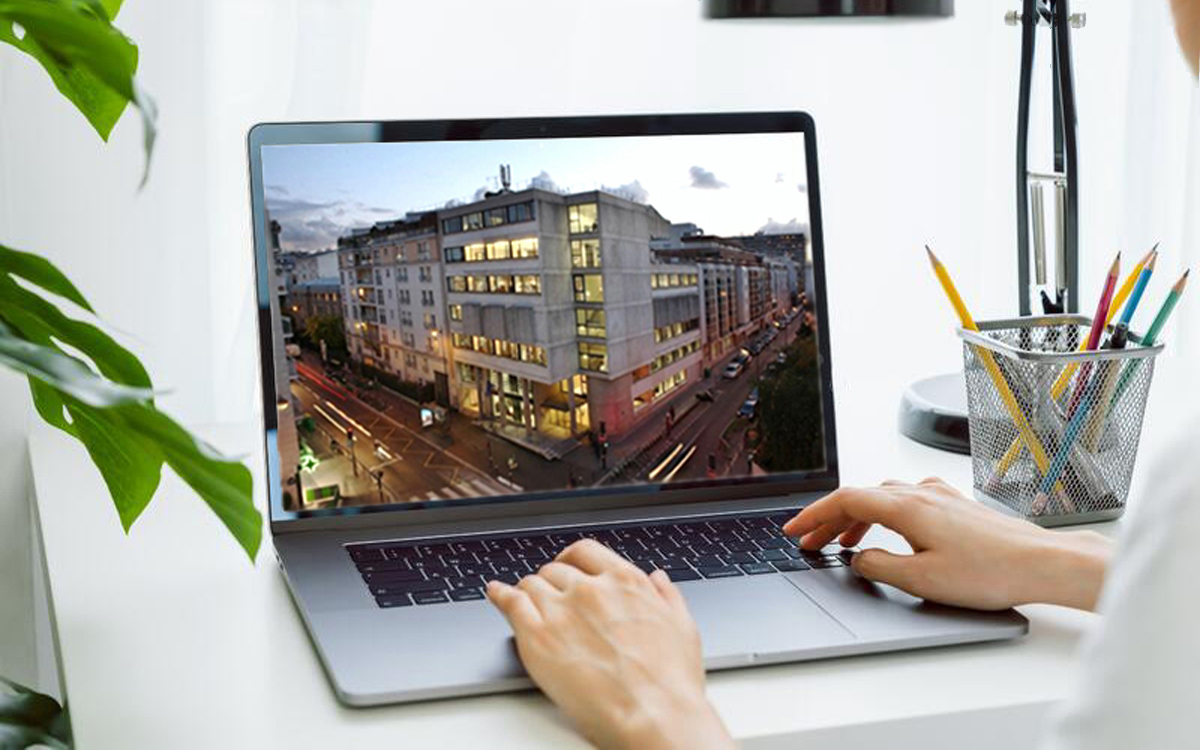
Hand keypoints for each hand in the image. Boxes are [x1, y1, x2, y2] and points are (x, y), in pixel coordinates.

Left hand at [486, 540, 732, 749]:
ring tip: (524, 601)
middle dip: (552, 582)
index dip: (572, 560)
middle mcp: (591, 589)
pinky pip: (510, 603)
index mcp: (625, 582)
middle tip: (549, 597)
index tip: (567, 567)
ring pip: (531, 585)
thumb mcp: (682, 628)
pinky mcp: (538, 637)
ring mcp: (562, 611)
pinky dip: (500, 595)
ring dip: (528, 592)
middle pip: (556, 571)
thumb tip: (658, 580)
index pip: (586, 552)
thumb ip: (667, 596)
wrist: (654, 715)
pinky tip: (496, 594)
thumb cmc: (671, 681)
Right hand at [782, 478, 1111, 610]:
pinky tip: (891, 531)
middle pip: (861, 496)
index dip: (813, 515)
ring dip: (857, 517)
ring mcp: (940, 497)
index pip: (845, 500)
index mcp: (906, 506)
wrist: (1041, 563)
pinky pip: (907, 501)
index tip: (794, 529)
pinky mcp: (956, 506)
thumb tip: (860, 559)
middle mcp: (921, 493)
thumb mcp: (922, 579)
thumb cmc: (990, 571)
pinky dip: (885, 514)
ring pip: (884, 497)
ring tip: (844, 542)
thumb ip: (881, 566)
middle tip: (811, 542)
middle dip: (830, 520)